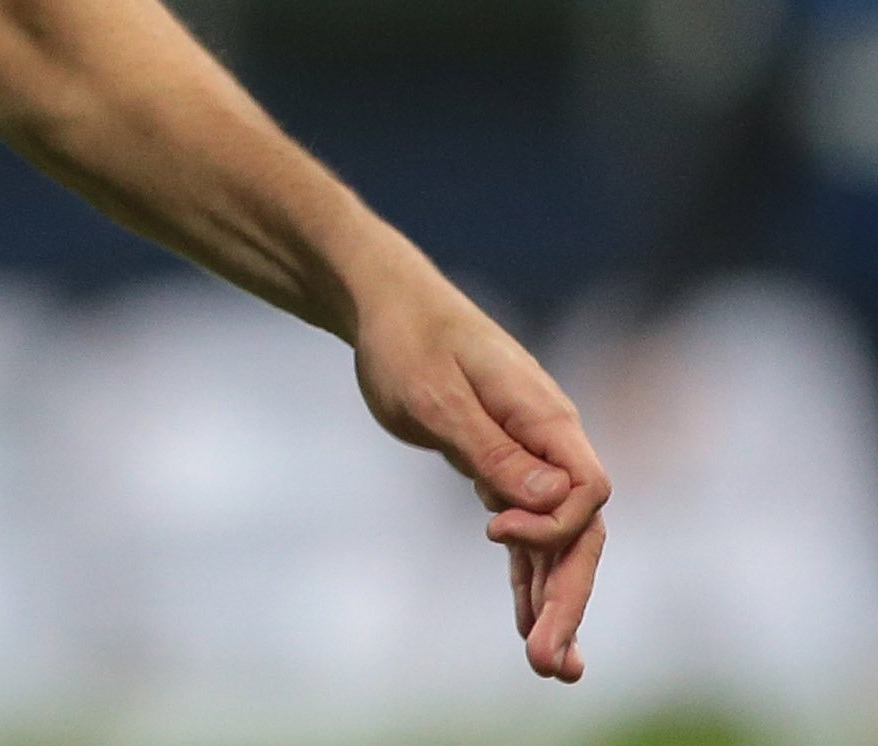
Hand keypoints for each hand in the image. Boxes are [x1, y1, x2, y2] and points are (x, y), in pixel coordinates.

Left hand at [351, 272, 608, 680]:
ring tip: (551, 668)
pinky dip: (526, 576)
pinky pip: (525, 531)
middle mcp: (548, 438)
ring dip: (553, 601)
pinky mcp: (499, 465)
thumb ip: (494, 449)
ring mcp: (528, 454)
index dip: (552, 525)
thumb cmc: (405, 337)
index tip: (491, 532)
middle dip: (568, 597)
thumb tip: (553, 502)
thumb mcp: (435, 393)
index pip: (588, 488)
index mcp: (544, 414)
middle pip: (579, 530)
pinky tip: (525, 625)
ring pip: (555, 539)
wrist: (382, 302)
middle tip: (551, 665)